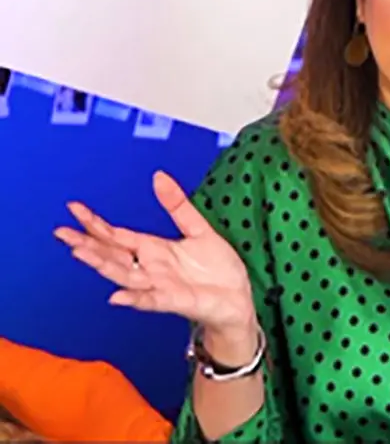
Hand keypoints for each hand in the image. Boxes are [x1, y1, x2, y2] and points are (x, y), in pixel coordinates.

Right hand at [54, 171, 255, 334]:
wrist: (238, 299)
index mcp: (154, 249)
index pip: (117, 235)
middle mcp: (151, 268)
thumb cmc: (218, 270)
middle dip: (88, 243)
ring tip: (81, 252)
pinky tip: (117, 296)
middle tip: (63, 232)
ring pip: (125, 276)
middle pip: (112, 255)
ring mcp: (160, 286)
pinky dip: (134, 298)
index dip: (96, 223)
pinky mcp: (175, 301)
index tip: (74, 208)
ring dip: (103, 265)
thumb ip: (178, 206)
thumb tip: (159, 176)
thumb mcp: (199, 230)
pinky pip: (150, 300)